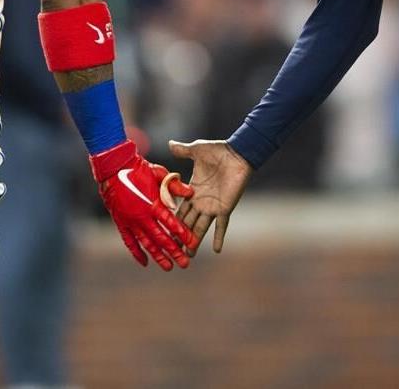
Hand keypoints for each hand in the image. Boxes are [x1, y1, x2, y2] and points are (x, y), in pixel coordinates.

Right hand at [90, 140, 197, 270]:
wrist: (114, 167)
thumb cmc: (139, 168)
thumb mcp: (159, 173)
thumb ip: (174, 185)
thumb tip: (191, 193)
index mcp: (153, 203)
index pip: (170, 222)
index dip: (182, 233)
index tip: (192, 243)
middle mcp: (142, 216)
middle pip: (161, 238)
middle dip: (174, 251)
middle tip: (185, 263)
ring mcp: (130, 221)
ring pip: (146, 243)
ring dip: (158, 256)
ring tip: (168, 267)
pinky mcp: (121, 222)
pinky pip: (129, 242)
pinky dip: (136, 253)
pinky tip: (145, 262)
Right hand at [169, 139, 252, 253]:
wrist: (238, 154)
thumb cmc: (218, 150)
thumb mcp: (197, 150)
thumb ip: (183, 150)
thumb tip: (170, 143)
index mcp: (192, 190)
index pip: (179, 207)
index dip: (170, 218)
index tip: (160, 229)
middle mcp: (201, 201)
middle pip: (186, 222)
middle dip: (178, 236)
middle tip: (169, 250)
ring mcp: (212, 207)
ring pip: (200, 228)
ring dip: (194, 241)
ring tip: (186, 256)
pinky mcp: (225, 208)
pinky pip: (221, 225)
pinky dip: (219, 237)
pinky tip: (216, 250)